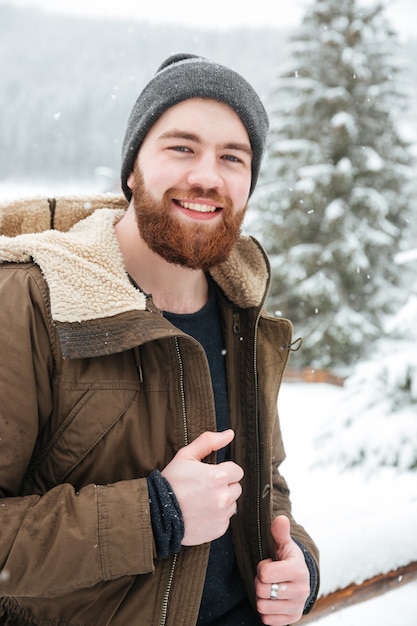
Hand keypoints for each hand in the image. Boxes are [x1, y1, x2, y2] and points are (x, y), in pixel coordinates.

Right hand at [161, 429, 243, 545]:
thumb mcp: (185, 456)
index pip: (237, 471)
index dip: (224, 471)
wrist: (156, 513)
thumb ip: (208, 442)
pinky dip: (216, 517)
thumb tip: (229, 434)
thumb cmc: (171, 482)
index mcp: (218, 477)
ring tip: (201, 501)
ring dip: (221, 502)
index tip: (210, 474)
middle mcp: (223, 497)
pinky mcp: (219, 530)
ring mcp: (222, 515)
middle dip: (224, 486)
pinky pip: (225, 520)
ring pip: (232, 504)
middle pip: (236, 487)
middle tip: (204, 488)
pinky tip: (201, 513)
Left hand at [254, 515, 309, 624]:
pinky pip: (267, 620)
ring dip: (262, 598)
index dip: (262, 568)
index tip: (268, 564)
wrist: (300, 580)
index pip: (266, 574)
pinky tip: (273, 600)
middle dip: (260, 583)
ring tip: (270, 588)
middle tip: (267, 578)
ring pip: (262, 607)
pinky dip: (266, 611)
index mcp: (298, 570)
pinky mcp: (292, 619)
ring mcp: (297, 606)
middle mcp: (301, 590)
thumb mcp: (284, 544)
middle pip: (262, 590)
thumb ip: (280, 532)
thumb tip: (280, 519)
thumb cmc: (287, 560)